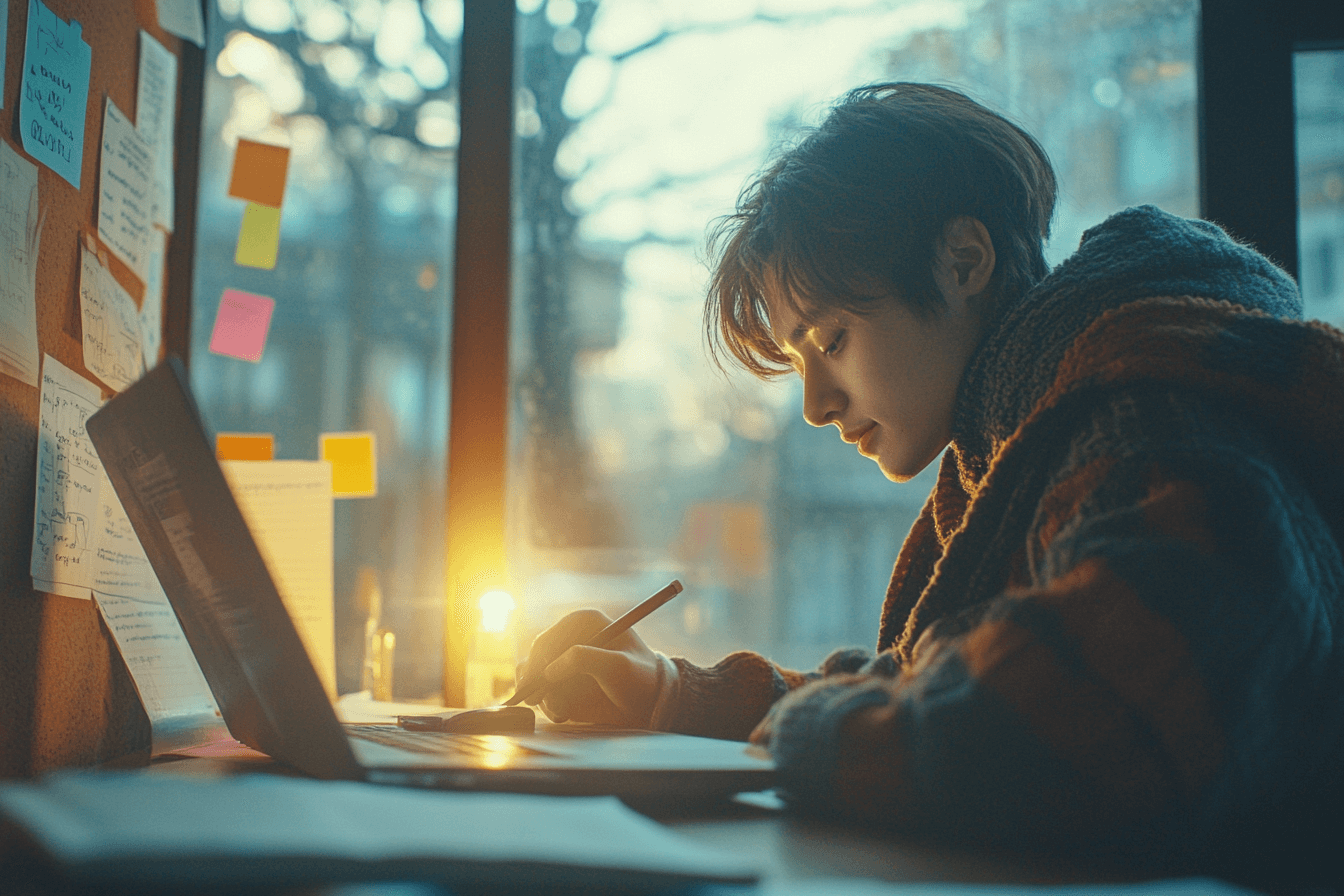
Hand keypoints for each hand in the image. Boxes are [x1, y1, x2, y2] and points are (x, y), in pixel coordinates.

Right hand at [516, 609, 664, 726]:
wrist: (649, 703)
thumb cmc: (639, 678)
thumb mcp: (617, 666)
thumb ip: (584, 661)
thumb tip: (549, 670)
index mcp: (583, 622)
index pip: (549, 638)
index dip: (539, 659)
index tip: (539, 680)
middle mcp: (569, 639)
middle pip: (535, 657)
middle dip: (535, 681)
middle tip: (535, 699)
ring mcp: (562, 662)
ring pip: (534, 678)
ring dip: (542, 696)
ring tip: (561, 711)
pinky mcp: (562, 683)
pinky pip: (542, 694)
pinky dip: (549, 705)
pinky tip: (564, 714)